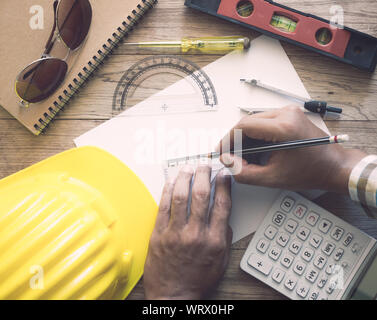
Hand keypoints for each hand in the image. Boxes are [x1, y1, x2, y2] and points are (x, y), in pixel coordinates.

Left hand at [143, 165, 231, 299]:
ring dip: (185, 178)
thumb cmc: (197, 280)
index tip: (223, 175)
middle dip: (204, 175)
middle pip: (201, 195)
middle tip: (205, 165)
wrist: (174, 296)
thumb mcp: (220, 262)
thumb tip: (224, 215)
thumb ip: (224, 237)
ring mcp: (175, 233)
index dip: (223, 185)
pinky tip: (171, 181)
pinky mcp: (159, 234)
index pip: (222, 204)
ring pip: (180, 196)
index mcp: (214, 240)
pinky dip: (167, 190)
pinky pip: (162, 206)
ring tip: (188, 167)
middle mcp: (195, 234)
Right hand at [218, 106, 365, 193]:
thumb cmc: (311, 171)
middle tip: (230, 156)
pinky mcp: (290, 115)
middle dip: (235, 140)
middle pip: (248, 122)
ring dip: (245, 137)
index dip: (228, 139)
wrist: (334, 166)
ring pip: (255, 120)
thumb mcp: (273, 178)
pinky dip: (256, 134)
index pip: (244, 126)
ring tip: (243, 155)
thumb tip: (227, 162)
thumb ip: (244, 173)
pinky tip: (255, 149)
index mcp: (283, 127)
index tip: (221, 151)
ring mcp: (289, 112)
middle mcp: (286, 114)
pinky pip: (265, 121)